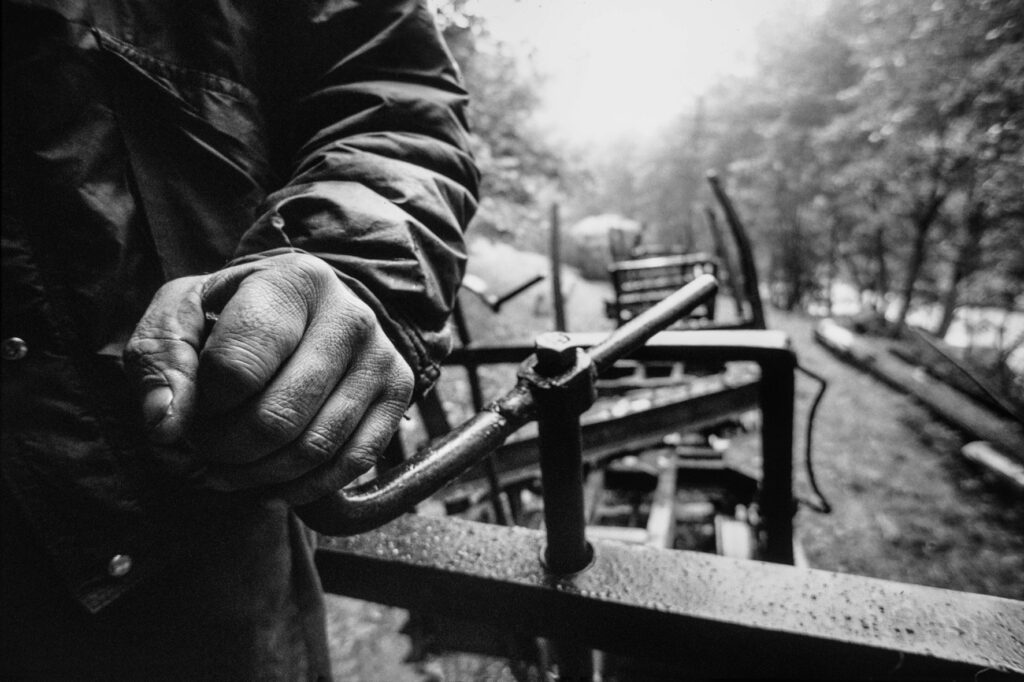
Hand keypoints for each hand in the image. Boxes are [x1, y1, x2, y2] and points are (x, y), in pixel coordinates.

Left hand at [124, 252, 413, 504]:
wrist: (307, 307)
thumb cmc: (236, 313)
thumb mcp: (182, 314)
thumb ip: (161, 361)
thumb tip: (165, 426)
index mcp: (293, 282)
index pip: (236, 369)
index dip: (201, 408)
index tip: (191, 410)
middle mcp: (350, 316)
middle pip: (277, 417)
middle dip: (226, 450)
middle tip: (205, 449)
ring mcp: (381, 356)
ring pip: (314, 448)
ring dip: (259, 476)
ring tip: (229, 469)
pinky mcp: (399, 391)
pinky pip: (354, 462)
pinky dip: (305, 487)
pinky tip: (272, 483)